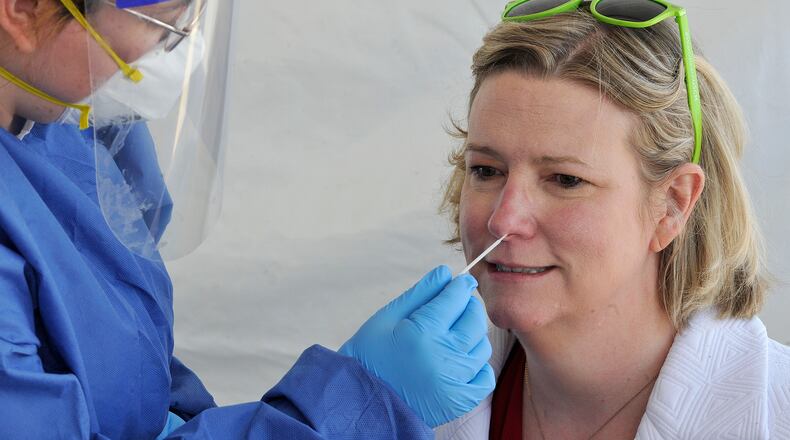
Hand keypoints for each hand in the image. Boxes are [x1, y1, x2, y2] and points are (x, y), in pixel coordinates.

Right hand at [339, 265, 494, 427]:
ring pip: (481, 345)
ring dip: (471, 335)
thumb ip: (419, 293)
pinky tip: (459, 360)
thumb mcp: (387, 318)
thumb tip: (444, 272)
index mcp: (423, 332)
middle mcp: (444, 356)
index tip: (460, 282)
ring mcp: (455, 381)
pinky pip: (485, 376)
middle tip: (455, 306)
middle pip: (474, 319)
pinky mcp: (459, 401)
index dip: (460, 285)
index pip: (456, 297)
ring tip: (451, 335)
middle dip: (468, 306)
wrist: (362, 403)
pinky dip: (477, 366)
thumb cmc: (369, 357)